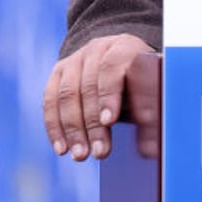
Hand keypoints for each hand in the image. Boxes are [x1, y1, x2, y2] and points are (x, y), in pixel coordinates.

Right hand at [43, 33, 154, 160]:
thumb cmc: (139, 78)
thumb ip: (149, 108)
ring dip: (73, 129)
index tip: (109, 121)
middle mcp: (96, 49)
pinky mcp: (58, 73)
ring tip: (81, 155)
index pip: (112, 67)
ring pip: (67, 95)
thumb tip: (151, 147)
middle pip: (88, 86)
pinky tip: (62, 149)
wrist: (118, 60)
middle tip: (99, 152)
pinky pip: (50, 101)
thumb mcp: (148, 86)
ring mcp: (74, 59)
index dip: (109, 95)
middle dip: (92, 123)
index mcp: (123, 46)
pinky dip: (55, 127)